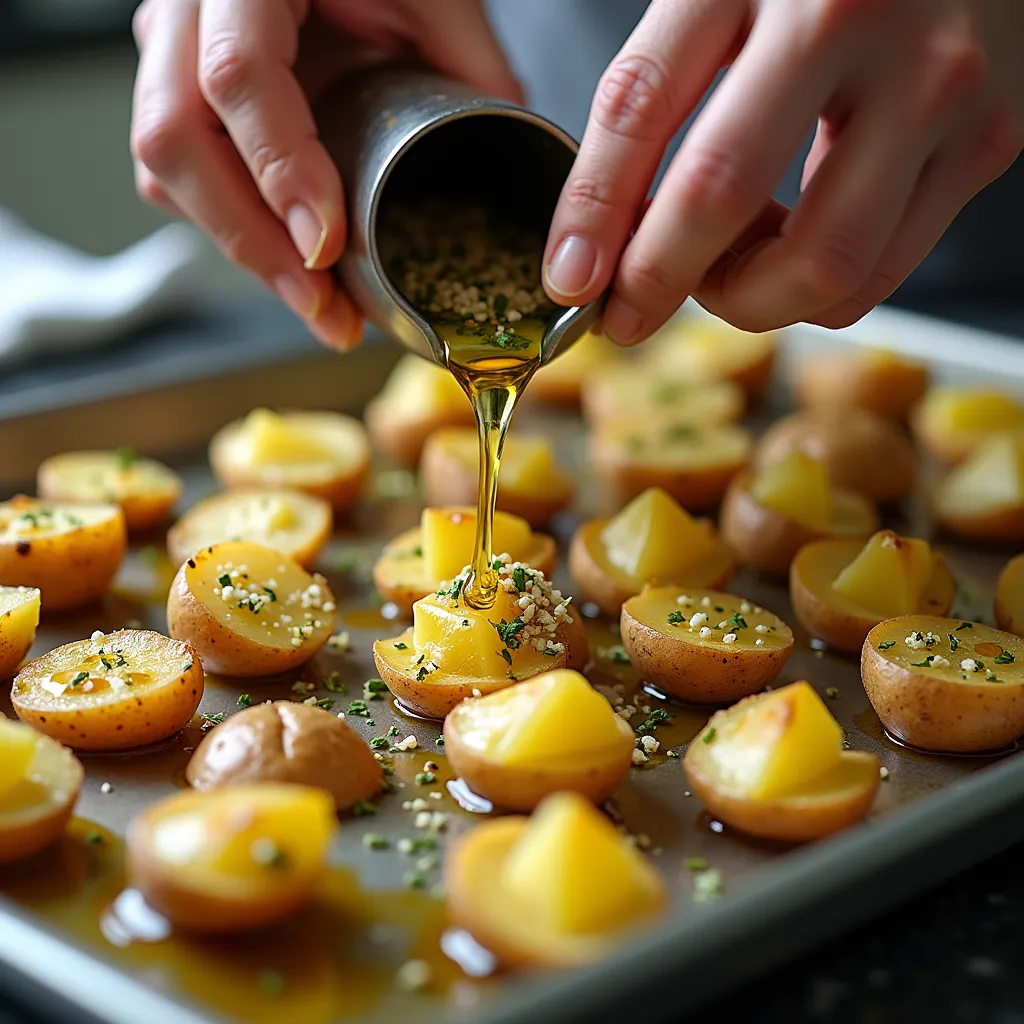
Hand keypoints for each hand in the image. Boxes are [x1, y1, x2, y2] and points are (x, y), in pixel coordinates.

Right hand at [130, 0, 520, 349]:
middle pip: (176, 140)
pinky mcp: (178, 97)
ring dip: (243, 253)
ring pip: (165, 171)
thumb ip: (472, 64)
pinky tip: (290, 273)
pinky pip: (176, 180)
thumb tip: (521, 159)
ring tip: (320, 310)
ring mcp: (170, 54)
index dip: (278, 167)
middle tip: (324, 307)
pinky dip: (233, 235)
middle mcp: (187, 12)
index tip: (326, 245)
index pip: (238, 74)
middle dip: (252, 242)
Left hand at [543, 0, 1023, 341]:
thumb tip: (595, 244)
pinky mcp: (990, 138)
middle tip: (633, 305)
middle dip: (659, 279)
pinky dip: (818, 287)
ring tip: (727, 262)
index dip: (590, 214)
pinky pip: (884, 271)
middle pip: (723, 198)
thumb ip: (653, 95)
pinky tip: (795, 241)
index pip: (640, 107)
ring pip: (821, 270)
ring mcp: (940, 86)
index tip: (569, 282)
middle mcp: (857, 21)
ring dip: (748, 296)